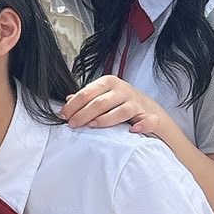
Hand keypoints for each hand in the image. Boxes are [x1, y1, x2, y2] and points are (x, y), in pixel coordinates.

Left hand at [61, 77, 175, 140]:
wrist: (149, 109)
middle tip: (73, 125)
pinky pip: (148, 121)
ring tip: (92, 126)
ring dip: (106, 120)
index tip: (63, 116)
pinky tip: (132, 131)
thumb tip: (67, 100)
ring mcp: (137, 103)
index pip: (87, 93)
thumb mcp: (103, 95)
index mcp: (108, 82)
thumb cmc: (121, 102)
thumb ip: (87, 97)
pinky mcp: (150, 115)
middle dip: (83, 114)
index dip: (73, 105)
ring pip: (121, 111)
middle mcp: (123, 90)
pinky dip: (142, 125)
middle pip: (100, 103)